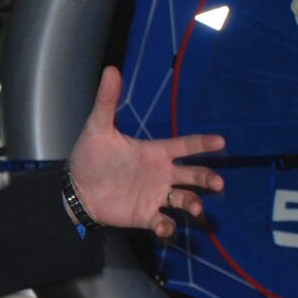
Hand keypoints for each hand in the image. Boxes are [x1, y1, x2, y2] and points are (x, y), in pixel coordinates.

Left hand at [66, 66, 225, 237]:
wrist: (75, 189)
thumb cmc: (89, 157)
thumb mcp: (98, 128)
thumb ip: (107, 102)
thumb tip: (111, 69)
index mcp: (155, 152)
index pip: (185, 146)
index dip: (203, 143)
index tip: (221, 141)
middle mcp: (161, 174)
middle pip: (194, 175)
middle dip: (207, 178)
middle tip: (217, 183)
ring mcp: (155, 195)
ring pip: (185, 199)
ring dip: (193, 204)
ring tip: (194, 208)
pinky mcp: (146, 215)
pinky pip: (164, 223)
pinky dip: (168, 227)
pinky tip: (164, 227)